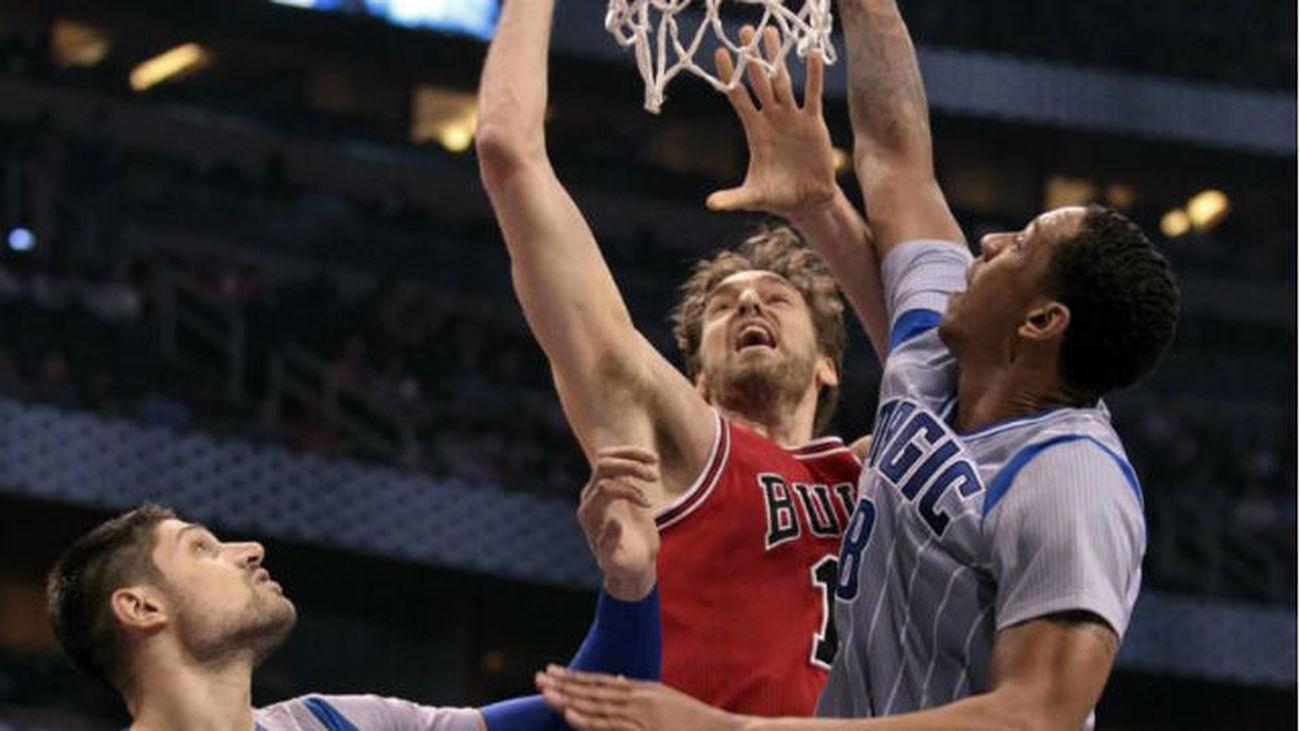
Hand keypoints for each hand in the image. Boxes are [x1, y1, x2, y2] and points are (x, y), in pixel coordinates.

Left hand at [537, 666, 747, 730]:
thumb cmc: (695, 722)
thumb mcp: (665, 701)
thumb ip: (640, 693)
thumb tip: (618, 681)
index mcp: (642, 690)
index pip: (599, 682)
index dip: (574, 677)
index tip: (551, 672)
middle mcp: (638, 698)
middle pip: (593, 691)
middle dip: (563, 685)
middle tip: (538, 678)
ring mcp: (641, 715)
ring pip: (596, 707)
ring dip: (568, 700)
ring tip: (545, 694)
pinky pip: (611, 726)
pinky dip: (589, 720)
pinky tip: (570, 715)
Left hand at [578, 446, 659, 600]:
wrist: (633, 562)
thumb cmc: (624, 565)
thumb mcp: (617, 562)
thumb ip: (610, 544)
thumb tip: (614, 520)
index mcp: (588, 514)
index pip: (604, 487)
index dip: (628, 491)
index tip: (649, 505)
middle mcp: (590, 497)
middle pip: (604, 467)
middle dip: (630, 467)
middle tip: (654, 477)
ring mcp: (601, 487)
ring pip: (609, 457)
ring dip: (633, 456)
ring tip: (655, 461)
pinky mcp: (615, 482)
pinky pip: (619, 458)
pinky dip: (635, 454)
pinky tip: (654, 459)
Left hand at [707, 25, 839, 223]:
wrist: (806, 201)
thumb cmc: (777, 196)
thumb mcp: (752, 197)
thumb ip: (732, 198)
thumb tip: (710, 205)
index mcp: (754, 130)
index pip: (738, 96)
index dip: (728, 76)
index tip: (719, 53)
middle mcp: (771, 118)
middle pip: (758, 81)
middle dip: (751, 56)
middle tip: (744, 30)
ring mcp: (792, 117)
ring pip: (783, 81)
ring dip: (777, 58)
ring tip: (772, 32)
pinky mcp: (812, 122)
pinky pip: (812, 95)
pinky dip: (813, 76)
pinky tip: (812, 53)